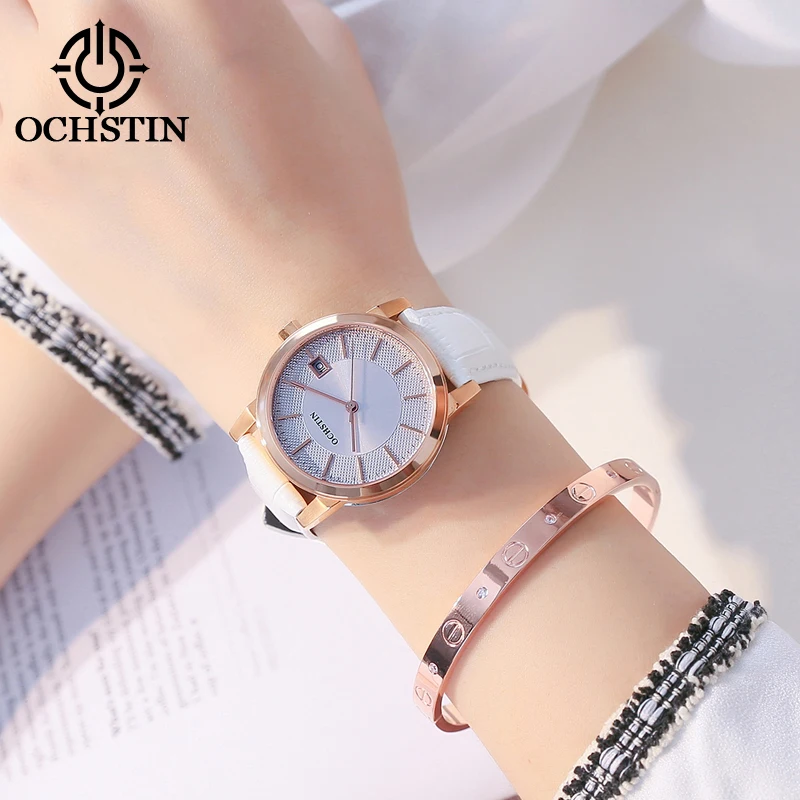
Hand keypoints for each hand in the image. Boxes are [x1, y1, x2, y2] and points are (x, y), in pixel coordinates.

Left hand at [0, 0, 443, 425]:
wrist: (302, 330)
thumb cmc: (341, 209)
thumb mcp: (331, 67)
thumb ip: (261, 5)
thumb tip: (210, 7)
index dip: (166, 6)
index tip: (167, 24)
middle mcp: (105, 26)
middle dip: (91, 15)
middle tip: (123, 47)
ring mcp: (39, 102)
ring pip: (6, 26)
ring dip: (42, 39)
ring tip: (98, 90)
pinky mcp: (12, 176)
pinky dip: (25, 102)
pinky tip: (76, 137)